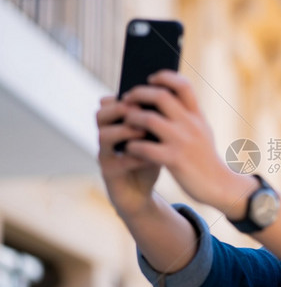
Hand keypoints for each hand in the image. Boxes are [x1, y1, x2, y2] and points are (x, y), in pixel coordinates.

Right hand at [96, 95, 159, 218]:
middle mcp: (107, 136)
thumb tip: (173, 98)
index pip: (110, 101)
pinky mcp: (110, 174)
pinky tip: (150, 157)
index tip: (143, 93)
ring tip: (144, 132)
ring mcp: (105, 155)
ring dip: (125, 131)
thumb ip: (160, 121)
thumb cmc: (151, 159)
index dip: (124, 95)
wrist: (143, 193)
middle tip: (140, 109)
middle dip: (120, 109)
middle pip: (101, 114)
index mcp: (116, 124)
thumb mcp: (157, 137)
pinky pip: (117, 163)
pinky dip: (135, 158)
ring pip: (103, 136)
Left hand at [120, 70, 239, 207]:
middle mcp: (190, 124)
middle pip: (161, 96)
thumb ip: (187, 115)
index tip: (151, 79)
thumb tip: (162, 98)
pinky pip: (146, 148)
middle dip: (139, 94)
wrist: (219, 185)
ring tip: (125, 123)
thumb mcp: (202, 131)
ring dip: (132, 118)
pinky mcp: (174, 160)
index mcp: (197, 116)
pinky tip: (129, 148)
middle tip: (127, 99)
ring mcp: (182, 141)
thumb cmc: (205, 158)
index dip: (164, 77)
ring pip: (149, 119)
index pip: (183, 85)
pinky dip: (133, 146)